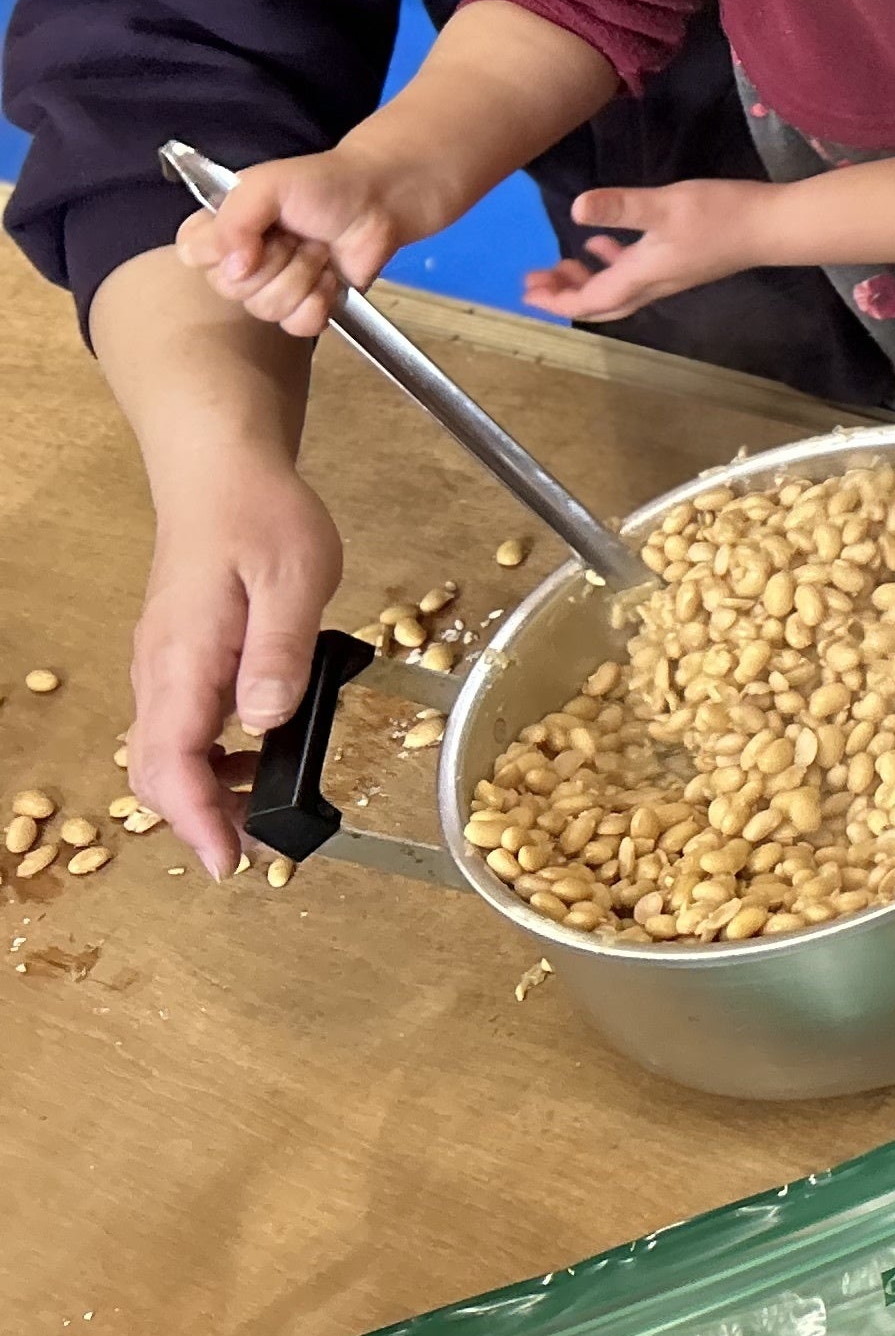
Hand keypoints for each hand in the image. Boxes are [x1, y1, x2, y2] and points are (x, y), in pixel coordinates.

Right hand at [128, 441, 345, 875]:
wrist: (221, 474)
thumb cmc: (260, 516)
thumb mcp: (295, 578)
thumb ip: (282, 650)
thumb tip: (268, 719)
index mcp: (184, 659)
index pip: (171, 762)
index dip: (197, 820)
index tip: (228, 862)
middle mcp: (160, 670)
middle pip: (159, 770)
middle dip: (202, 818)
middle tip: (258, 847)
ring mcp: (164, 665)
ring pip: (168, 750)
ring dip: (208, 788)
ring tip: (267, 803)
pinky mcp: (179, 656)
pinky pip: (181, 723)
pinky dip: (211, 754)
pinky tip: (260, 749)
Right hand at [174, 141, 452, 338]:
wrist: (379, 202)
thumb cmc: (322, 185)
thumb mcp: (268, 184)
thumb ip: (235, 219)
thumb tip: (233, 269)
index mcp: (221, 231)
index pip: (191, 256)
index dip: (224, 248)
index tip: (260, 229)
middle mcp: (239, 263)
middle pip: (232, 289)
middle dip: (276, 259)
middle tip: (299, 235)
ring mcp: (272, 289)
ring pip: (266, 308)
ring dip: (303, 275)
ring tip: (319, 250)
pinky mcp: (306, 309)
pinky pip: (298, 326)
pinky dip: (321, 300)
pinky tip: (331, 276)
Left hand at [521, 180, 774, 322]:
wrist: (771, 227)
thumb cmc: (719, 215)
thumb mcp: (665, 205)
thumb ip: (620, 207)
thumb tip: (574, 209)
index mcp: (642, 275)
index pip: (589, 300)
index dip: (556, 298)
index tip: (527, 289)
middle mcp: (652, 284)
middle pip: (600, 303)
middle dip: (565, 295)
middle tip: (534, 282)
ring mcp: (668, 275)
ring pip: (616, 290)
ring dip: (586, 282)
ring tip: (561, 265)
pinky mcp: (681, 262)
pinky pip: (634, 274)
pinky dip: (612, 264)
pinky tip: (605, 245)